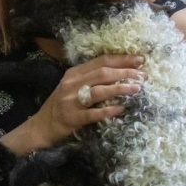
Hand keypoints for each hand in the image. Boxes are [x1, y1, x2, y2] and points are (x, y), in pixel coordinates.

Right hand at [29, 54, 145, 145]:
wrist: (42, 126)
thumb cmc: (61, 105)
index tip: (139, 59)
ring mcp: (71, 101)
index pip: (101, 62)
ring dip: (120, 88)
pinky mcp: (72, 118)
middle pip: (102, 74)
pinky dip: (108, 110)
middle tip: (143, 75)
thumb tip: (120, 71)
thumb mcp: (72, 85)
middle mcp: (72, 84)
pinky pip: (93, 113)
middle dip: (125, 72)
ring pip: (99, 91)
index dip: (121, 59)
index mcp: (74, 73)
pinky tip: (120, 108)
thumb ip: (91, 77)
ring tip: (136, 88)